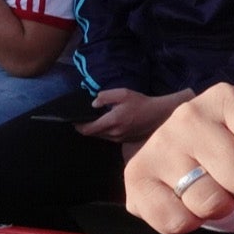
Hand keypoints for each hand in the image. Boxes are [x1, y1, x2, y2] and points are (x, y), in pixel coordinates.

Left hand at [77, 87, 192, 143]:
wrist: (159, 114)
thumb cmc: (141, 102)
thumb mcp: (123, 93)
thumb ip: (105, 96)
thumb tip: (93, 104)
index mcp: (112, 121)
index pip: (87, 129)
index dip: (78, 125)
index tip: (74, 119)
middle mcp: (114, 133)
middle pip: (92, 134)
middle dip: (86, 127)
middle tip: (84, 117)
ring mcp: (120, 138)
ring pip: (100, 136)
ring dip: (96, 130)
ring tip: (96, 119)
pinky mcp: (125, 140)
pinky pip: (109, 137)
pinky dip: (105, 131)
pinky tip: (109, 123)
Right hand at [123, 35, 233, 233]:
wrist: (188, 164)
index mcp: (227, 97)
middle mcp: (188, 116)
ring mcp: (159, 148)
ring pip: (215, 204)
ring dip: (221, 205)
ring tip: (210, 185)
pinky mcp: (136, 184)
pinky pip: (180, 222)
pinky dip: (189, 221)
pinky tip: (183, 200)